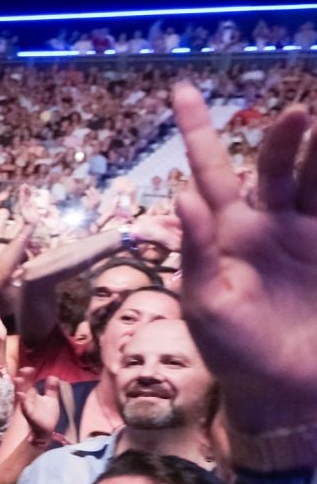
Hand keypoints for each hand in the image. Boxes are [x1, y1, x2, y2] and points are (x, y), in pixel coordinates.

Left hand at [173, 83, 316, 429]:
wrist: (286, 394)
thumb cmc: (232, 352)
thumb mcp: (206, 304)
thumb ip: (198, 250)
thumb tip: (181, 194)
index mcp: (227, 231)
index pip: (209, 170)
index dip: (197, 130)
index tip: (181, 89)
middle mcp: (271, 223)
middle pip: (277, 164)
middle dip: (287, 137)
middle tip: (300, 115)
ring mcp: (312, 236)